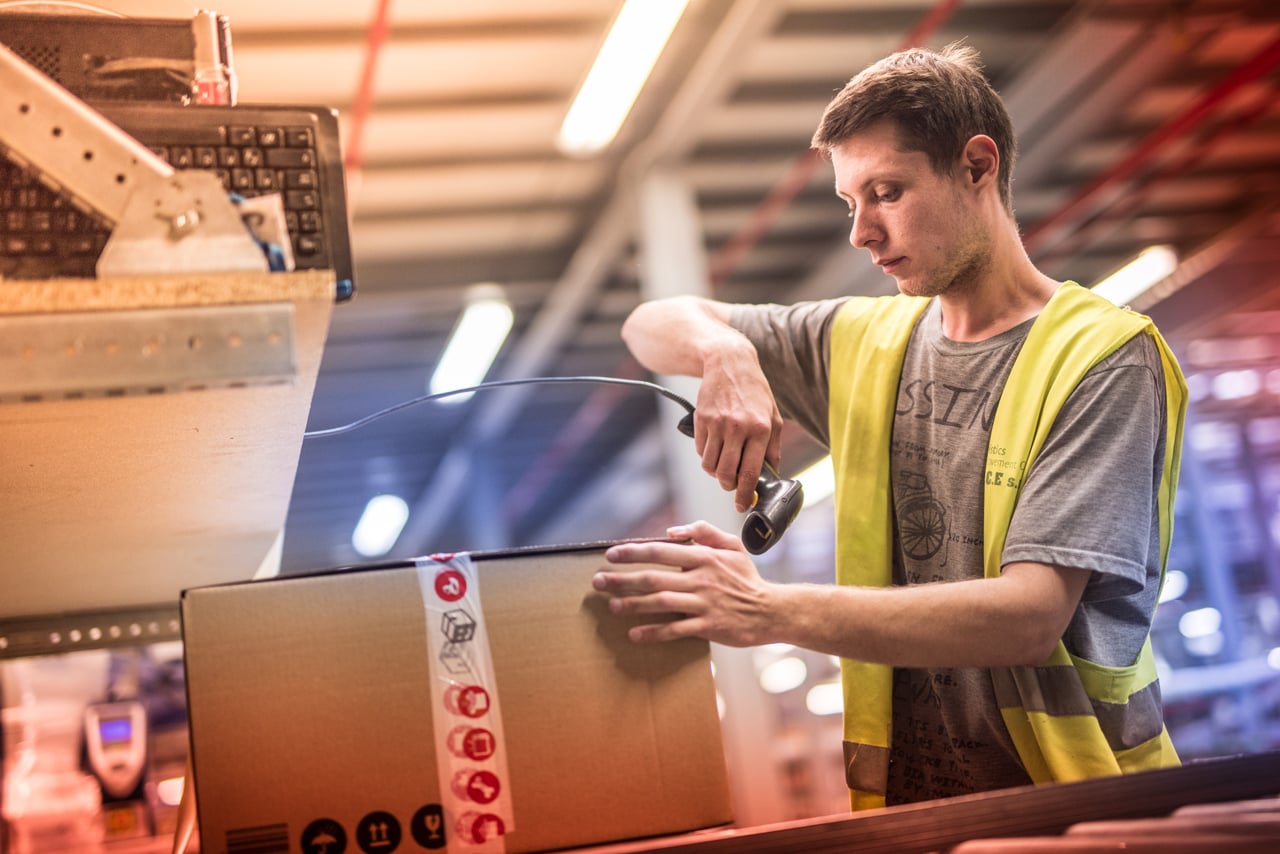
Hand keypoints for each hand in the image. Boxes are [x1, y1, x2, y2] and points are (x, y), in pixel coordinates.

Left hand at [593, 521, 774, 645]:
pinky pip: (675, 630)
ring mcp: (703, 604)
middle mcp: (700, 579)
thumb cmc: (748, 579)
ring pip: (660, 602)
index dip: (633, 552)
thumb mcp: (733, 546)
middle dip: (622, 580)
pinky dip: (653, 632)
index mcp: (704, 558)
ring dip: (632, 604)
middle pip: (653, 578)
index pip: (661, 552)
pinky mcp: (708, 627)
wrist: (771, 611)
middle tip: (598, 582)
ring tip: (612, 606)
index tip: (610, 554)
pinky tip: (635, 634)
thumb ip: (704, 532)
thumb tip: (671, 530)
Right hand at [693, 349, 783, 511]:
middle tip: (731, 483)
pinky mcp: (701, 419)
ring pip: (710, 466)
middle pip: (726, 474)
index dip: (745, 495)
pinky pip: (700, 451)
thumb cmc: (754, 391)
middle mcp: (738, 427)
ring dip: (715, 472)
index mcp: (760, 429)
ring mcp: (717, 424)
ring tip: (723, 464)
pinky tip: (715, 446)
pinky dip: (706, 455)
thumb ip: (773, 447)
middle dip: (728, 485)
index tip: (743, 506)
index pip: (750, 472)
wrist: (729, 362)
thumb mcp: (772, 416)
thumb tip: (771, 473)